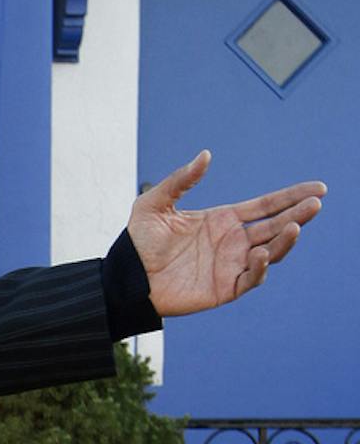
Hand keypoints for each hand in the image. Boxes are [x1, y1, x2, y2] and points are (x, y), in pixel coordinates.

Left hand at [128, 150, 324, 317]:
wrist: (127, 278)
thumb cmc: (138, 242)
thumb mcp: (155, 204)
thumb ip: (181, 180)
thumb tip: (206, 155)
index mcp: (223, 220)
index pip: (266, 206)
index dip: (291, 197)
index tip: (317, 189)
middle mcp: (233, 242)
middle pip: (275, 225)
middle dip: (298, 214)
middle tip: (316, 203)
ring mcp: (231, 265)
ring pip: (270, 251)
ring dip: (285, 240)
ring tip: (295, 226)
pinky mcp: (224, 288)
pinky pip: (250, 278)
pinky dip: (260, 267)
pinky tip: (262, 253)